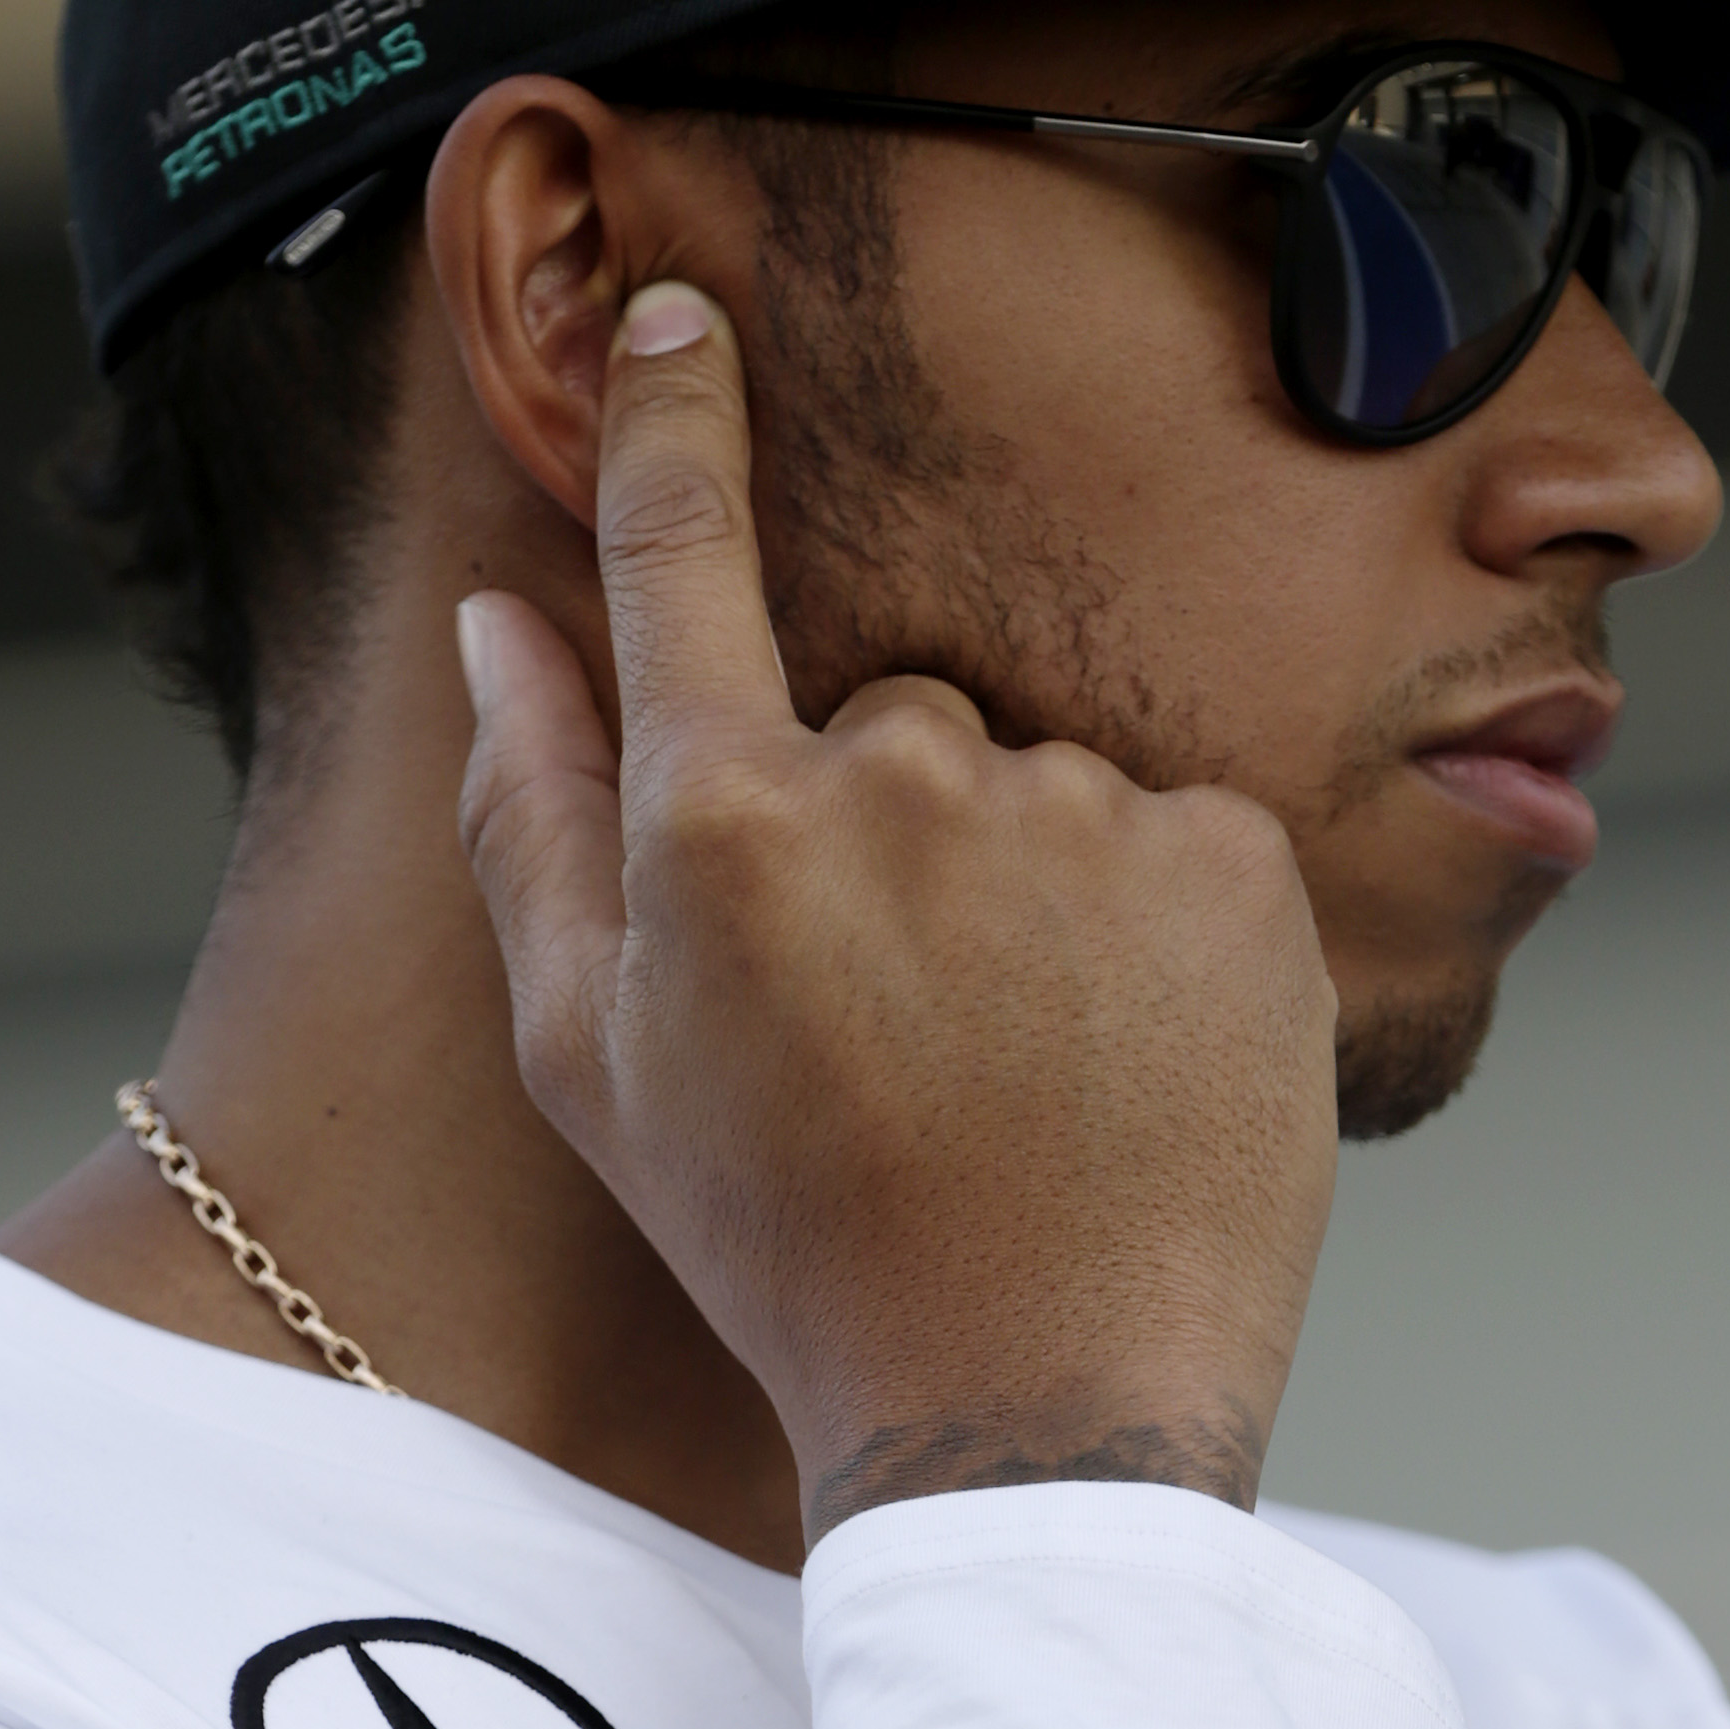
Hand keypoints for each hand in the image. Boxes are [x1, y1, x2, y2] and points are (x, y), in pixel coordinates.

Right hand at [453, 284, 1338, 1535]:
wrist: (1038, 1411)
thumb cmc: (796, 1259)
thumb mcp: (598, 1068)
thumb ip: (532, 821)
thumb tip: (494, 625)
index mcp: (721, 823)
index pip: (678, 550)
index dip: (677, 419)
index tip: (682, 317)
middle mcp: (900, 779)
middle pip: (882, 720)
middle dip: (885, 841)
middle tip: (900, 1043)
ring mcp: (1081, 814)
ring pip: (1035, 793)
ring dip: (1027, 898)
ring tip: (1025, 1079)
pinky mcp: (1235, 862)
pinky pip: (1173, 843)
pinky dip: (1153, 937)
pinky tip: (1126, 1068)